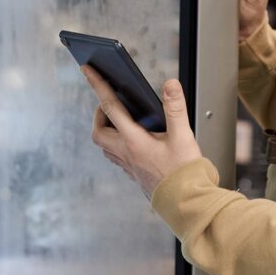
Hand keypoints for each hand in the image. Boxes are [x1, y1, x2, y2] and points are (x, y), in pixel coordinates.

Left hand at [83, 66, 202, 199]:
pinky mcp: (135, 175)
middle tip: (109, 101)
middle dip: (99, 114)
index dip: (97, 85)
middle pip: (99, 132)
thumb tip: (169, 84)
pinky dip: (117, 144)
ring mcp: (129, 166)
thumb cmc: (185, 174)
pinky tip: (131, 140)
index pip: (110, 107)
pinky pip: (117, 157)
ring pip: (105, 147)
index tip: (87, 70)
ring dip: (106, 130)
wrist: (188, 204)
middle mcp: (126, 154)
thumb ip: (175, 107)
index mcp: (133, 141)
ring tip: (119, 119)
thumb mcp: (183, 135)